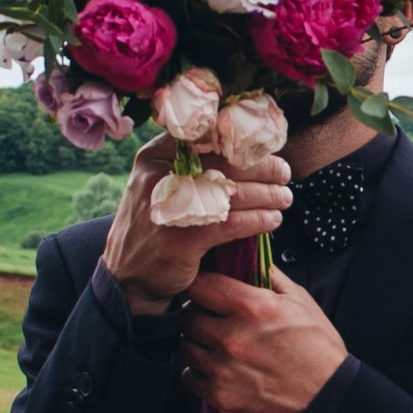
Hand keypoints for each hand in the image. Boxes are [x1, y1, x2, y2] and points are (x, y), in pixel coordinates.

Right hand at [102, 136, 293, 314]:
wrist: (127, 275)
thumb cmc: (157, 224)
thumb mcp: (160, 184)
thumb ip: (192, 166)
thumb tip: (250, 151)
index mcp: (155, 155)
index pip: (209, 136)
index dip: (245, 140)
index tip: (268, 146)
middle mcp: (159, 176)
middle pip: (227, 161)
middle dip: (264, 166)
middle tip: (284, 173)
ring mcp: (169, 208)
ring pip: (235, 193)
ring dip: (268, 194)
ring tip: (284, 198)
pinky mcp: (181, 240)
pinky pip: (233, 224)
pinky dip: (259, 220)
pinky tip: (272, 220)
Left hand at [178, 267, 348, 412]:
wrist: (329, 398)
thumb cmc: (318, 349)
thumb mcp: (301, 302)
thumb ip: (270, 277)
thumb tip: (249, 258)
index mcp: (253, 307)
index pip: (200, 285)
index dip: (200, 284)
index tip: (205, 289)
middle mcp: (233, 336)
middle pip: (187, 316)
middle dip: (197, 313)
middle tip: (210, 317)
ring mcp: (224, 368)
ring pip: (186, 346)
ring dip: (197, 342)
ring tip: (214, 344)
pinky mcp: (221, 396)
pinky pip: (189, 377)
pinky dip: (198, 371)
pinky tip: (216, 367)